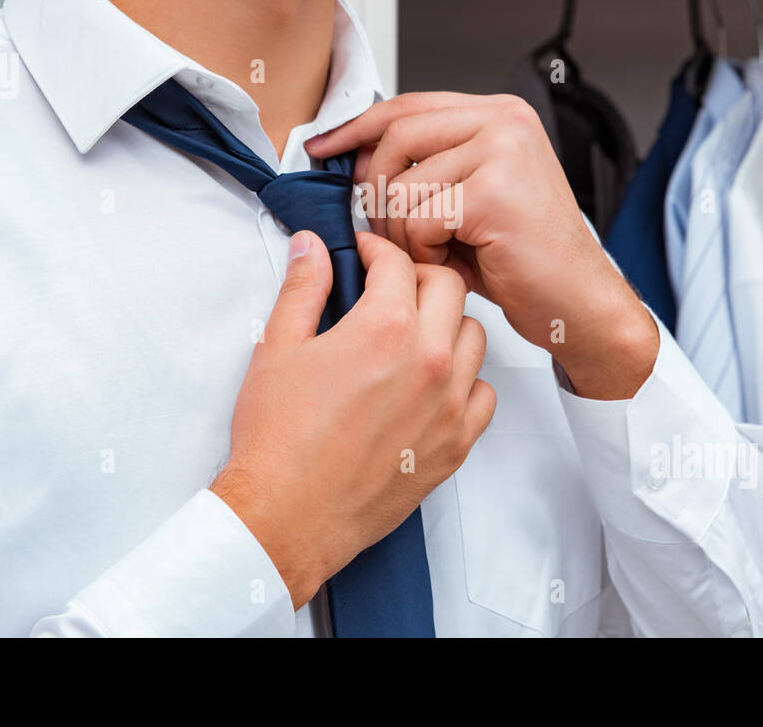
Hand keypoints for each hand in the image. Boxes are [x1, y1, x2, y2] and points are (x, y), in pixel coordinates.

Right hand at [210, 230, 494, 608]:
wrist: (289, 514)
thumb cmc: (279, 439)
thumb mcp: (278, 347)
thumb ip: (302, 288)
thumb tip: (311, 248)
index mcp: (384, 328)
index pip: (398, 262)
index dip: (377, 249)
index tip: (366, 253)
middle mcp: (428, 361)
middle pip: (449, 288)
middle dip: (418, 276)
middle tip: (390, 287)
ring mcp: (448, 405)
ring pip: (474, 337)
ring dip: (447, 325)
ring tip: (413, 334)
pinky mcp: (456, 444)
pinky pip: (484, 394)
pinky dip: (465, 381)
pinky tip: (432, 385)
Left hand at [306, 92, 657, 400]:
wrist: (579, 303)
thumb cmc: (523, 260)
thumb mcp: (470, 196)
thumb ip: (427, 167)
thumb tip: (356, 160)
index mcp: (498, 115)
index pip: (407, 106)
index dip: (357, 128)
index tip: (323, 149)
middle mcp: (504, 121)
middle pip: (395, 137)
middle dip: (375, 191)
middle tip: (390, 232)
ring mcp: (502, 152)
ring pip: (400, 185)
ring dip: (403, 233)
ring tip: (436, 254)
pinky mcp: (493, 192)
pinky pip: (416, 219)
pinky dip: (422, 252)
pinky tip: (451, 264)